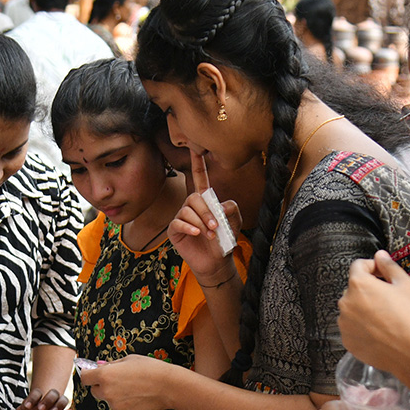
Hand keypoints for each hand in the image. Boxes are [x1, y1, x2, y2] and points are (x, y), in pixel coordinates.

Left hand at [10, 387, 66, 409]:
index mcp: (38, 397)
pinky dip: (63, 408)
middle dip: (46, 400)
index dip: (32, 398)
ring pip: (61, 397)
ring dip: (56, 404)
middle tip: (41, 409)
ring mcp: (58, 402)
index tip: (27, 406)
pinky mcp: (65, 408)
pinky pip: (67, 404)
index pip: (37, 393)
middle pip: (51, 393)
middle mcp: (49, 398)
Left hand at [78, 355, 172, 409]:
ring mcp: (115, 406)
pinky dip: (125, 405)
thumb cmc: (150, 369)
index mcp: (105, 375)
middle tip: (117, 382)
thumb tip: (99, 366)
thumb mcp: (128, 359)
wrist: (168, 386)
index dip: (88, 375)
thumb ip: (110, 365)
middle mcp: (106, 392)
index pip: (84, 378)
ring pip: (108, 401)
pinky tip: (138, 398)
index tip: (92, 374)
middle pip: (94, 391)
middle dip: (101, 386)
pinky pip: (119, 409)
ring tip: (133, 389)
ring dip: (115, 396)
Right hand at [168, 155, 242, 280]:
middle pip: (194, 197)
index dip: (197, 163)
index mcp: (205, 201)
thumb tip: (221, 204)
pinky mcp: (174, 230)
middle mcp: (191, 206)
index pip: (200, 178)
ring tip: (210, 233)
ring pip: (187, 210)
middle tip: (216, 225)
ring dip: (201, 221)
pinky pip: (178, 222)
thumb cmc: (224, 240)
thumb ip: (232, 209)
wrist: (217, 262)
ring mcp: (182, 218)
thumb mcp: (235, 222)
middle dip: (206, 211)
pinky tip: (197, 233)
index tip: (195, 147)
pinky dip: (189, 227)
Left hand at [338, 251, 409, 385]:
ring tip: (385, 317)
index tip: (383, 274)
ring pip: (352, 308)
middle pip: (354, 288)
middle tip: (388, 299)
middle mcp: (345, 302)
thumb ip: (388, 266)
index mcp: (358, 284)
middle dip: (368, 289)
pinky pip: (351, 327)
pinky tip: (379, 331)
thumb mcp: (404, 284)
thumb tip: (380, 255)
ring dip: (363, 308)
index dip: (372, 267)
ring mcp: (343, 322)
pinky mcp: (346, 339)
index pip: (358, 266)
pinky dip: (361, 326)